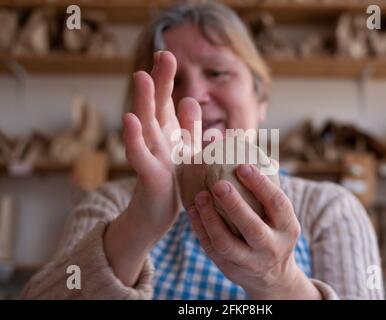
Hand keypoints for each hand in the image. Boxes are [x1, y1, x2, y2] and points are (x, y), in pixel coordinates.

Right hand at [123, 51, 200, 241]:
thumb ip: (189, 128)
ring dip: (143, 101)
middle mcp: (156, 139)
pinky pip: (138, 154)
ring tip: (141, 75)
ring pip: (145, 125)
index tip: (167, 55)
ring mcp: (150, 155)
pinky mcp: (147, 174)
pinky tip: (130, 119)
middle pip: (156, 106)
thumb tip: (191, 100)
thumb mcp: (185, 151)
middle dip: (159, 81)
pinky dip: (133, 138)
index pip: (166, 100)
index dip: (166, 79)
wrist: (156, 214)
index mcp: (167, 132)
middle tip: (164, 55)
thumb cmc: (172, 182)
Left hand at [188, 164, 321, 298]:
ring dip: (210, 219)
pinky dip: (200, 229)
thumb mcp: (279, 215)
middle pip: (252, 227)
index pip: (277, 203)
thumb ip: (264, 189)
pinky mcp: (230, 268)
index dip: (260, 184)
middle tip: (218, 184)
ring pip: (227, 243)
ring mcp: (250, 261)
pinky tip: (193, 210)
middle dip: (234, 205)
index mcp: (287, 227)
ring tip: (199, 196)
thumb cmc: (272, 230)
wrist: (273, 277)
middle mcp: (272, 246)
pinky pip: (212, 249)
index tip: (243, 166)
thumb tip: (240, 145)